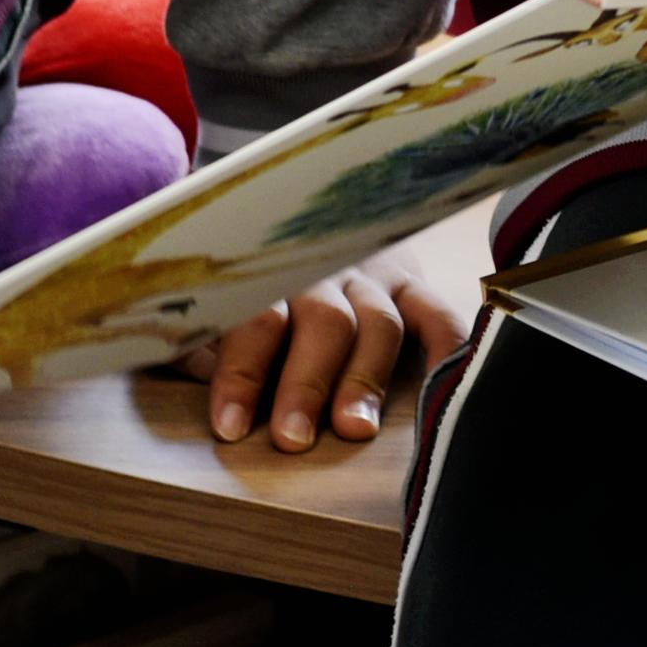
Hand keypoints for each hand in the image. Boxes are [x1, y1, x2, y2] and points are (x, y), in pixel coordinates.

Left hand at [195, 232, 473, 451]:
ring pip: (377, 322)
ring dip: (364, 377)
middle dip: (307, 383)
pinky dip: (447, 347)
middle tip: (293, 437)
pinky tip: (446, 387)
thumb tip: (200, 371)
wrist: (293, 208)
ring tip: (354, 430)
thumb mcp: (205, 303)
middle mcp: (322, 270)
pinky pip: (438, 312)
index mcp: (264, 274)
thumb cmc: (242, 284)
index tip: (230, 426)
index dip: (241, 373)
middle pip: (323, 321)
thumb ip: (199, 337)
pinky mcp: (411, 282)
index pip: (254, 319)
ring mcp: (372, 274)